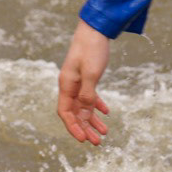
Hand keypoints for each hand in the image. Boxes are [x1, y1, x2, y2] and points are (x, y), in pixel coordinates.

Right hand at [56, 19, 112, 144]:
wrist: (95, 29)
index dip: (73, 128)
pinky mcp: (87, 77)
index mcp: (67, 85)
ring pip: (83, 107)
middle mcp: (70, 85)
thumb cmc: (92, 49)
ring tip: (104, 133)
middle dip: (85, 129)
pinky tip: (106, 113)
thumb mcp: (91, 72)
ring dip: (92, 120)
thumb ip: (88, 93)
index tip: (83, 140)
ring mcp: (78, 82)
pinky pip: (90, 97)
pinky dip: (97, 106)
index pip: (65, 113)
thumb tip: (86, 111)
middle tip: (97, 142)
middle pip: (75, 113)